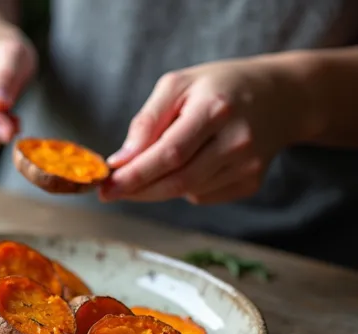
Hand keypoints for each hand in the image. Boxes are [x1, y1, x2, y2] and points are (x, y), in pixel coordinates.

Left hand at [101, 57, 307, 203]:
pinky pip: (203, 195)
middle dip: (138, 190)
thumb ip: (147, 121)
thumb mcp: (178, 85)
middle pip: (177, 180)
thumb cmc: (219, 86)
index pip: (169, 154)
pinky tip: (190, 164)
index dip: (134, 175)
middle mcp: (236, 140)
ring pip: (187, 191)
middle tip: (110, 191)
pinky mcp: (251, 182)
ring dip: (157, 188)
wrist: (281, 96)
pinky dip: (184, 187)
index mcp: (215, 110)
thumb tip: (121, 160)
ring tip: (147, 170)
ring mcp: (247, 165)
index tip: (105, 187)